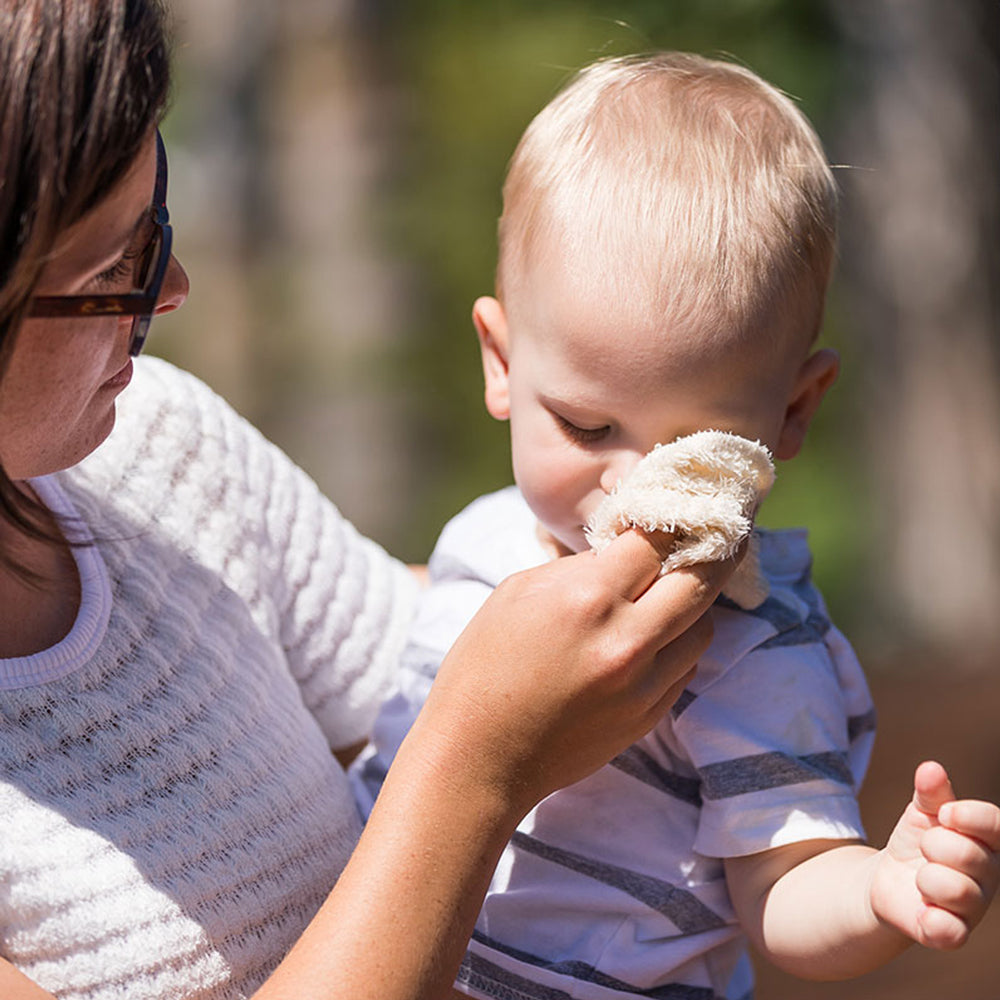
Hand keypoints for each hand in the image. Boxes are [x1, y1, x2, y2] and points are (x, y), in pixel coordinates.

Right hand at [412, 528, 733, 813]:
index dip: (666, 521)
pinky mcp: (649, 716)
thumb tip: (619, 551)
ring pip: (703, 627)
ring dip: (694, 602)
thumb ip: (576, 567)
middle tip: (714, 536)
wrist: (479, 758)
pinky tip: (654, 634)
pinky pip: (686, 666)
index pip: (655, 541)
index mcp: (587, 599)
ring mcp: (643, 684)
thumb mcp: (516, 593)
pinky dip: (678, 643)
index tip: (672, 510)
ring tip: (675, 590)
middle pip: (700, 581)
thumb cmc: (483, 668)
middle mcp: (626, 640)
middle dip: (711, 551)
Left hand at [870, 760, 999, 948]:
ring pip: (958, 891)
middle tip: (925, 848)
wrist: (891, 878)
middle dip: (933, 844)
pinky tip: (923, 909)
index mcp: (987, 841)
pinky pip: (951, 932)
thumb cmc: (918, 839)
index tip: (944, 813)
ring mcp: (973, 908)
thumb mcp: (922, 811)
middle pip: (968, 855)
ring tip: (920, 876)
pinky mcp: (950, 933)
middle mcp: (989, 877)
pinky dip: (934, 920)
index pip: (994, 825)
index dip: (969, 816)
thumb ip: (930, 792)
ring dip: (926, 877)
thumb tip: (931, 768)